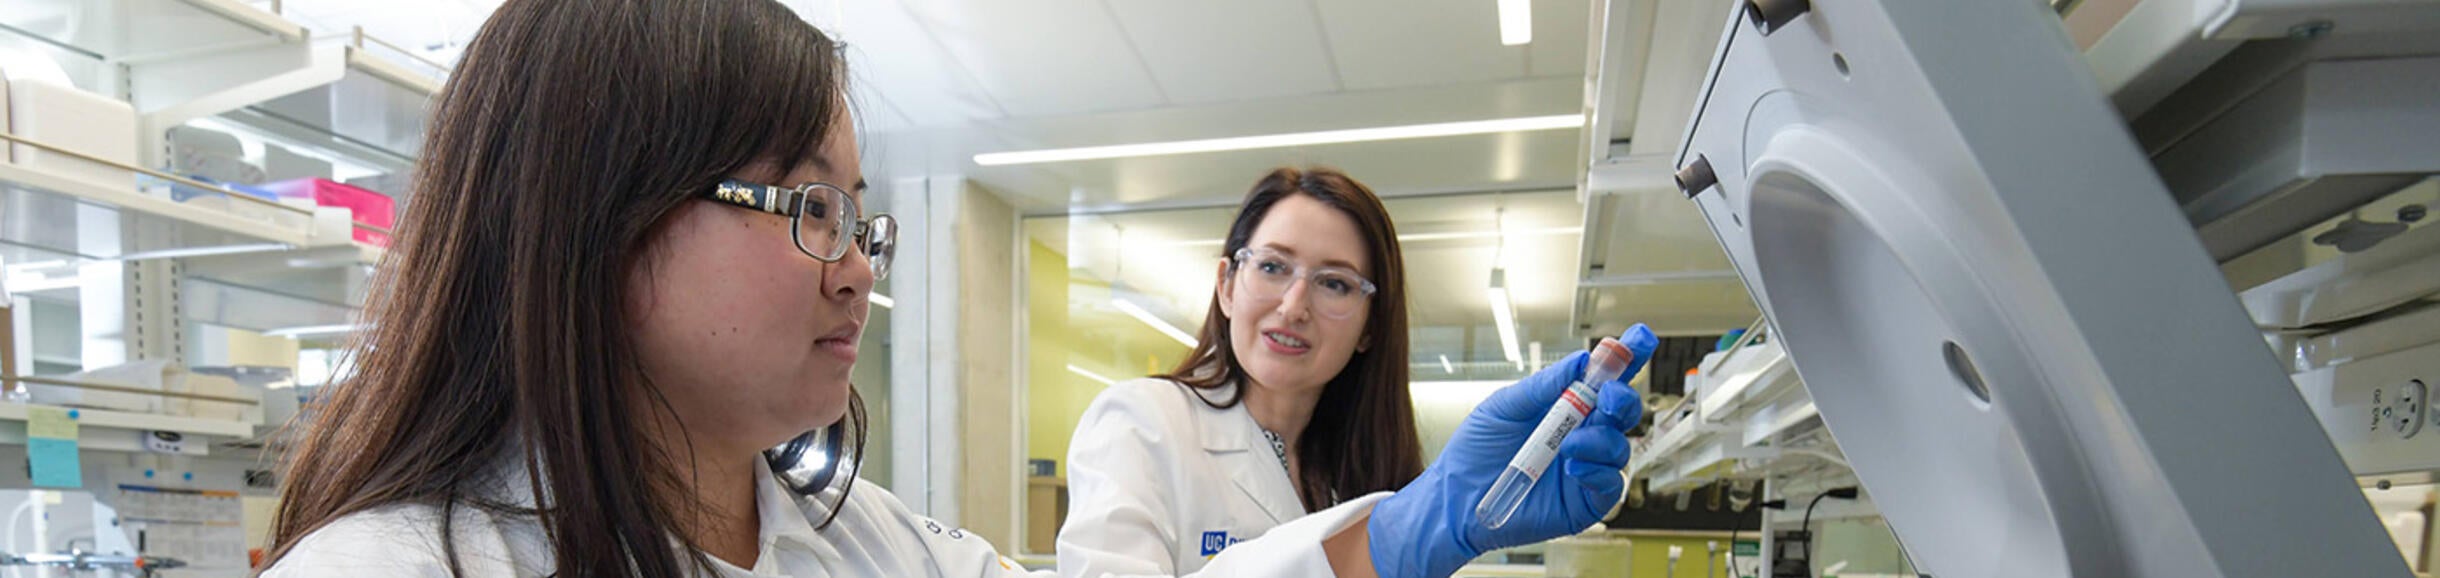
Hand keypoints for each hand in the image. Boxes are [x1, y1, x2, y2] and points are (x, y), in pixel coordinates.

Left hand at [1364, 324, 1655, 577]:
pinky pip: (1610, 484)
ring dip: (1600, 439)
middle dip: (1622, 399)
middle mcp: (1581, 435)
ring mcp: (1586, 467)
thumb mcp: (1504, 407)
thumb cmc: (1475, 451)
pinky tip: (1572, 466)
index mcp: (1564, 408)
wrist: (1455, 498)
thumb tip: (1580, 360)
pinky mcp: (1584, 501)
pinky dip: (1598, 470)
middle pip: (1622, 412)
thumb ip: (1543, 386)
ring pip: (1619, 447)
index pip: (1603, 381)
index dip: (1626, 360)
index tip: (1640, 337)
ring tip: (1568, 444)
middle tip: (1607, 397)